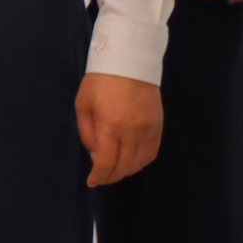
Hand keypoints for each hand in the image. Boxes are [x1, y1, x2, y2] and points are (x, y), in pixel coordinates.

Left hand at [77, 72, 164, 186]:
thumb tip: (95, 157)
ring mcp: (148, 129)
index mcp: (110, 126)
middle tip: (102, 177)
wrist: (129, 60)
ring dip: (126, 171)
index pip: (106, 163)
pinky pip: (152, 153)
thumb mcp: (84, 105)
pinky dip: (141, 162)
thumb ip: (88, 133)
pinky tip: (132, 160)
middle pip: (123, 167)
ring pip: (139, 163)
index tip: (92, 182)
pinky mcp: (159, 126)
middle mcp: (131, 131)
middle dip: (110, 177)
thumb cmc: (100, 81)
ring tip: (115, 170)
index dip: (98, 177)